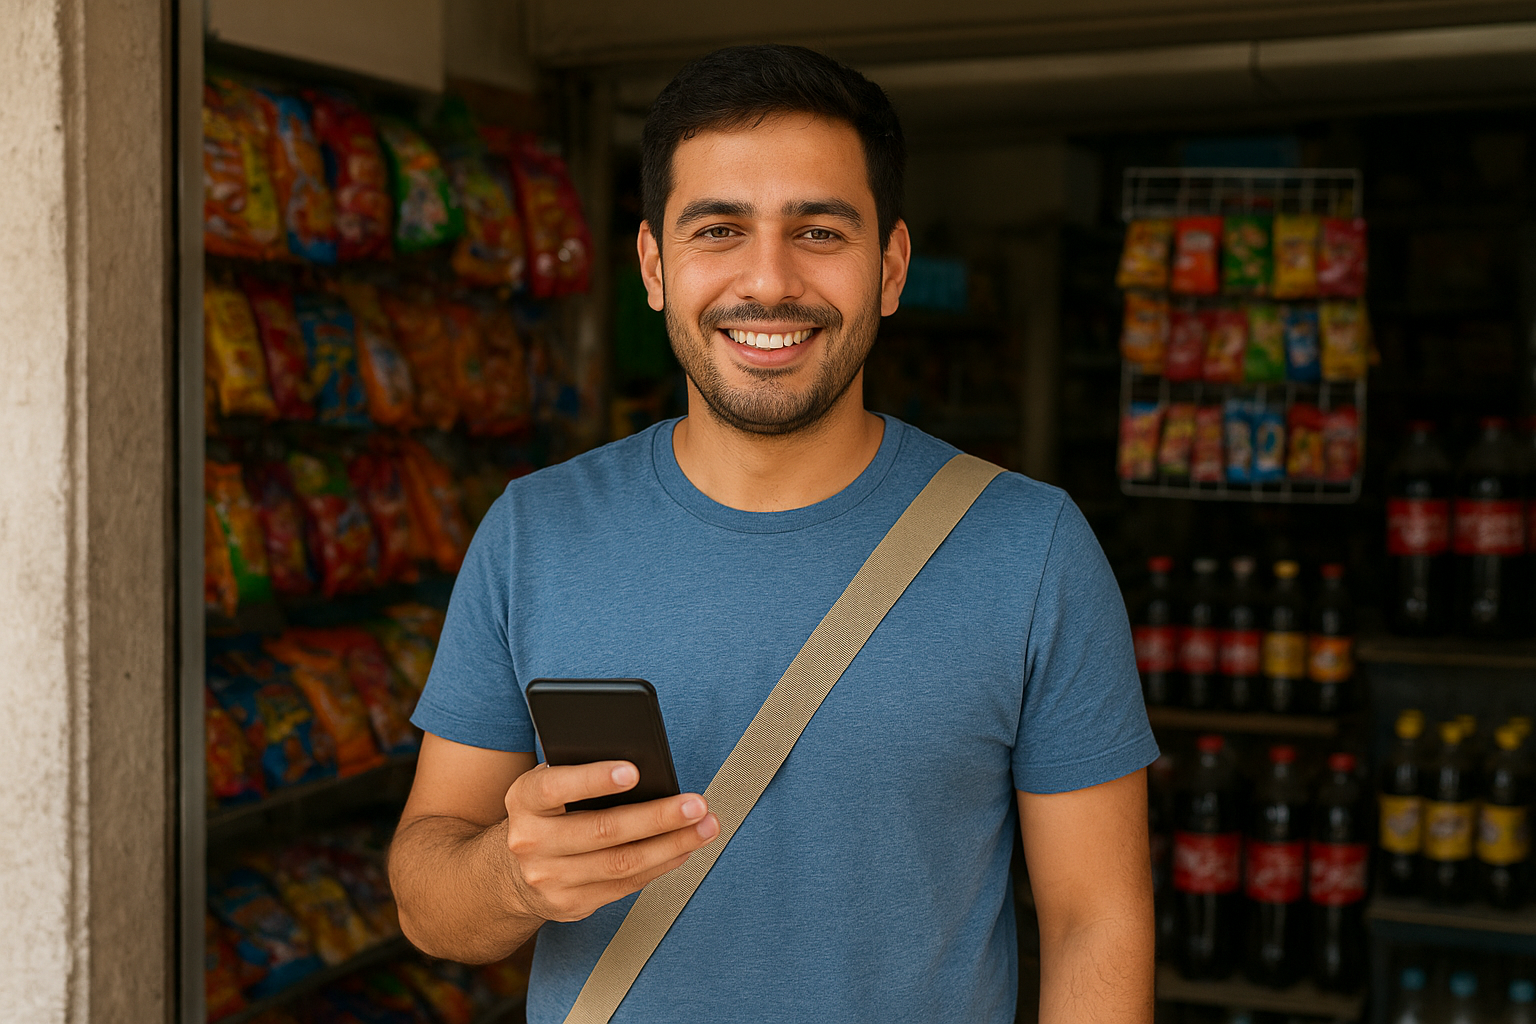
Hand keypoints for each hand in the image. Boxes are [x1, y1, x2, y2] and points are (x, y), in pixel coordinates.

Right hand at [501, 761, 718, 922]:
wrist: (509, 873)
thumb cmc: (545, 813)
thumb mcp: (547, 785)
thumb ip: (580, 771)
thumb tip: (642, 763)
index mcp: (525, 800)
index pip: (556, 786)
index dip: (594, 778)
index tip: (634, 770)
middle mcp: (531, 842)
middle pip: (603, 830)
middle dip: (657, 817)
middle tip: (695, 804)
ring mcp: (550, 879)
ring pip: (621, 863)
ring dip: (671, 845)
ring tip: (704, 827)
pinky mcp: (571, 905)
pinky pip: (625, 886)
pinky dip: (660, 865)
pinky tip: (683, 849)